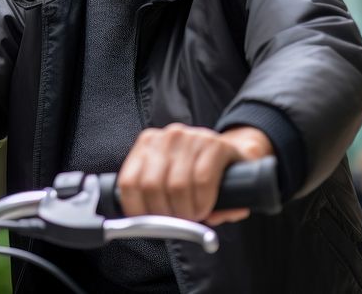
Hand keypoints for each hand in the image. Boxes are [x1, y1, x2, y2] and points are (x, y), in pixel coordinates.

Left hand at [117, 124, 272, 225]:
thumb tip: (161, 224)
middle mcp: (166, 137)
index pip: (129, 181)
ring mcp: (191, 138)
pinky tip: (204, 209)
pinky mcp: (215, 145)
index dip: (136, 209)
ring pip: (176, 186)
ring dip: (185, 211)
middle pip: (151, 186)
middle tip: (175, 223)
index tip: (147, 224)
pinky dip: (202, 203)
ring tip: (192, 216)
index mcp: (148, 144)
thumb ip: (164, 201)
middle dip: (163, 214)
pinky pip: (203, 181)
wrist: (233, 156)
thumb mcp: (176, 182)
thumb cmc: (198, 172)